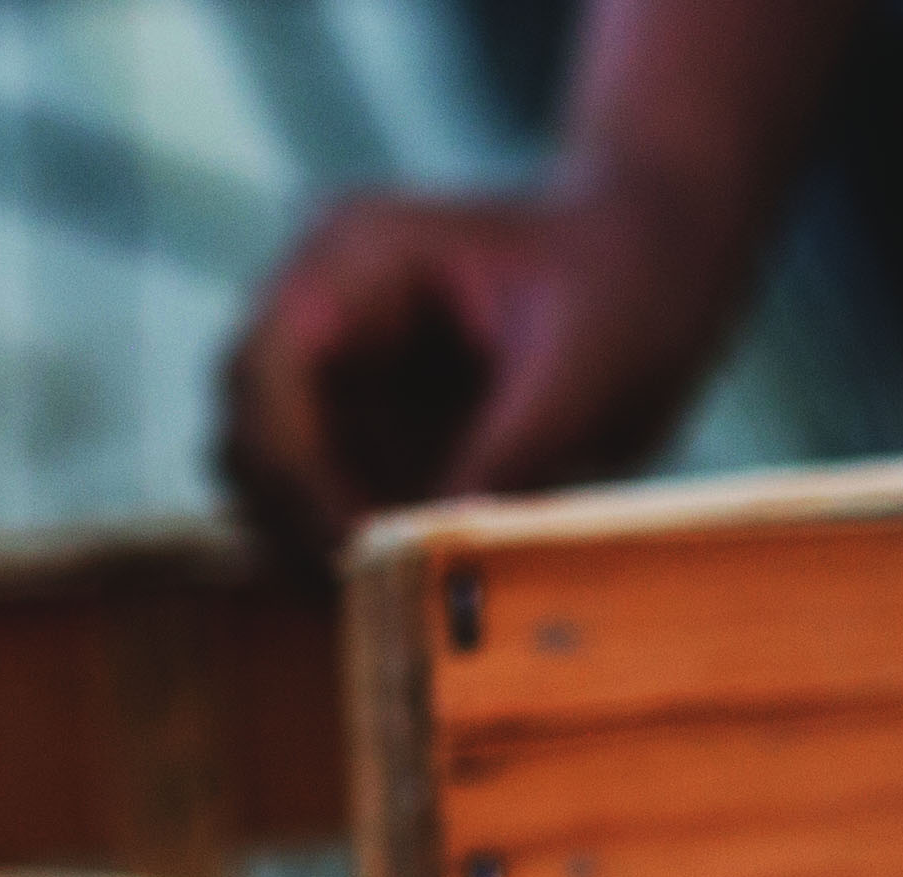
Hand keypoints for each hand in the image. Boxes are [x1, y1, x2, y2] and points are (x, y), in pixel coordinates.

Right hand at [215, 175, 742, 554]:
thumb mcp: (587, 373)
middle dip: (301, 519)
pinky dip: (359, 543)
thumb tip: (442, 553)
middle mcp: (320, 297)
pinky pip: (321, 496)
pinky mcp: (360, 415)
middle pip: (247, 430)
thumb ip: (511, 457)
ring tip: (410, 595)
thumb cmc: (630, 285)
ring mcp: (332, 359)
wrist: (656, 259)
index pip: (269, 373)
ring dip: (320, 539)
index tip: (366, 555)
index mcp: (357, 252)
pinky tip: (425, 579)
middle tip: (387, 597)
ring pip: (268, 475)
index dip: (300, 476)